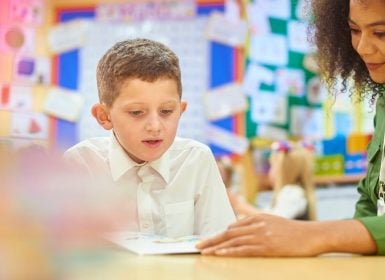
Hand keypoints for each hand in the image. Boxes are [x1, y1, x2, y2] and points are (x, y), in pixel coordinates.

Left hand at [196, 214, 319, 256]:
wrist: (312, 235)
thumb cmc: (292, 229)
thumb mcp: (271, 219)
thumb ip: (252, 218)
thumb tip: (236, 219)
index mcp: (257, 218)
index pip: (232, 226)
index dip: (218, 234)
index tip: (206, 239)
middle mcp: (257, 225)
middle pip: (229, 232)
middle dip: (212, 239)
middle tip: (198, 245)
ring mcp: (262, 235)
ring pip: (234, 241)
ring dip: (217, 246)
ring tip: (204, 251)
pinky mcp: (268, 246)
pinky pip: (245, 249)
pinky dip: (231, 251)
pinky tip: (221, 254)